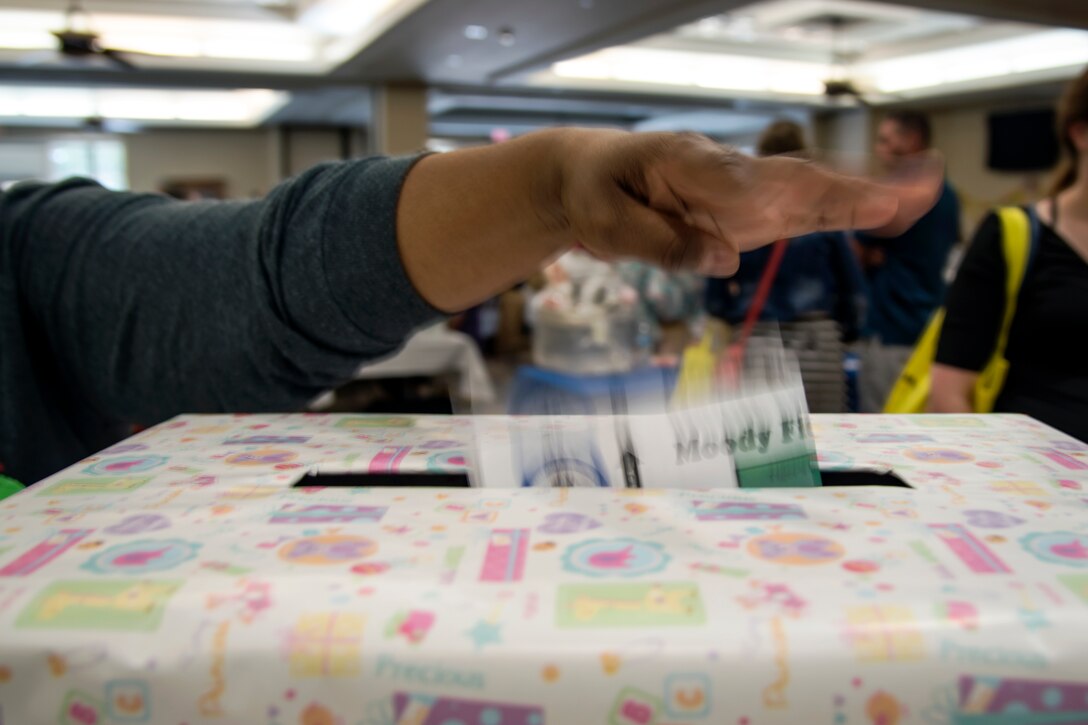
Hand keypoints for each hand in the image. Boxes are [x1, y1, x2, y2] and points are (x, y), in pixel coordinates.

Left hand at [558, 130, 941, 275]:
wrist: (591, 176)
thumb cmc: (597, 192)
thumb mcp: (607, 222)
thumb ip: (663, 243)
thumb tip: (726, 261)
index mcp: (683, 163)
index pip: (732, 180)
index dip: (768, 195)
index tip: (808, 212)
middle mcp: (725, 172)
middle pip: (791, 179)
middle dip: (846, 188)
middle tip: (905, 192)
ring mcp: (743, 190)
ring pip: (809, 190)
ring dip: (863, 195)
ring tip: (920, 195)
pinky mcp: (751, 211)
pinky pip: (802, 209)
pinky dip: (844, 209)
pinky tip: (886, 210)